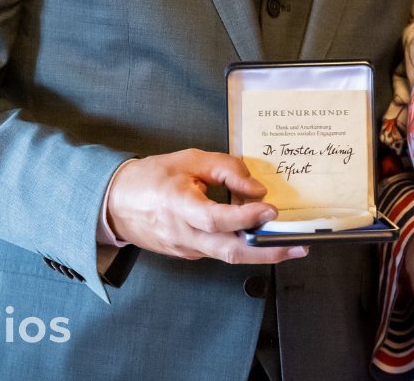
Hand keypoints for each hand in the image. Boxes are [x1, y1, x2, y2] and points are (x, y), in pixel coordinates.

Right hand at [106, 148, 306, 264]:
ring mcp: (185, 249)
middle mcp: (183, 234)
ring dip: (260, 251)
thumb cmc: (153, 176)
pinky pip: (219, 250)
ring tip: (288, 241)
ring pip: (228, 255)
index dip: (245, 217)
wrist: (116, 203)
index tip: (271, 209)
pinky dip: (241, 244)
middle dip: (267, 252)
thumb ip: (226, 169)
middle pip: (230, 252)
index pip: (216, 219)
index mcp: (178, 205)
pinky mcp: (188, 254)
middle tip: (296, 245)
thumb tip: (257, 189)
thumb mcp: (190, 159)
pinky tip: (257, 234)